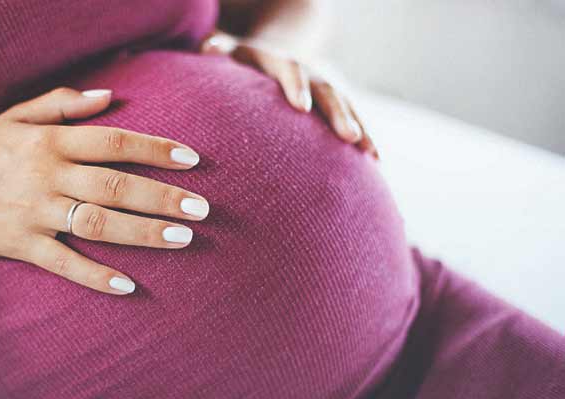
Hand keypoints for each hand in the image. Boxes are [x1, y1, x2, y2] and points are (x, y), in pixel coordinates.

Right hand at [0, 88, 207, 294]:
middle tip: (203, 209)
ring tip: (183, 239)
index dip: (154, 149)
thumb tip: (108, 96)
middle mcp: (49, 176)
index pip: (114, 142)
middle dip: (163, 197)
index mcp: (52, 143)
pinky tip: (127, 286)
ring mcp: (37, 213)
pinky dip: (95, 276)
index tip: (191, 160)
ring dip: (143, 233)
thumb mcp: (17, 115)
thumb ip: (62, 102)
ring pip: (98, 224)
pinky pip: (63, 264)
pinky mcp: (23, 245)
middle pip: (116, 186)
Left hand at [201, 32, 377, 158]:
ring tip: (370, 154)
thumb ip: (220, 48)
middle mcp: (309, 73)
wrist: (276, 50)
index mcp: (280, 62)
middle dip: (339, 114)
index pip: (289, 69)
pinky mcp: (335, 104)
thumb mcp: (232, 51)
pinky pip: (354, 120)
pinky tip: (376, 163)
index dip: (295, 85)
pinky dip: (366, 139)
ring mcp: (324, 88)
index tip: (301, 107)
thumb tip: (208, 48)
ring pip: (347, 107)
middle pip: (326, 91)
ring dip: (360, 129)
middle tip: (349, 137)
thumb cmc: (244, 62)